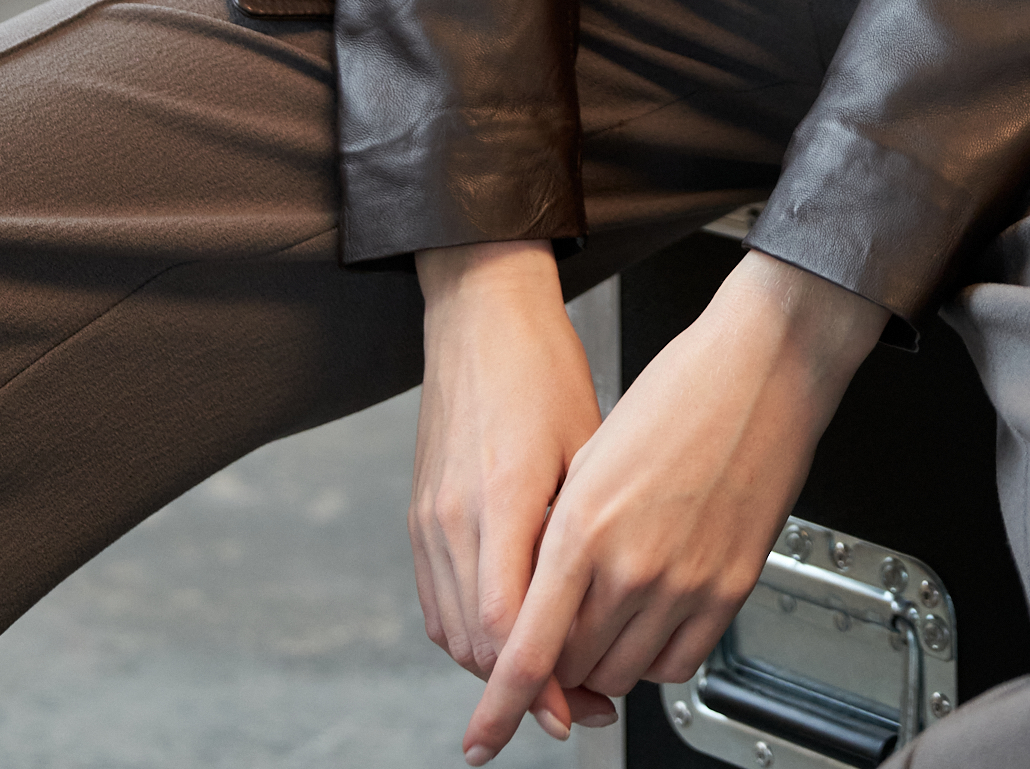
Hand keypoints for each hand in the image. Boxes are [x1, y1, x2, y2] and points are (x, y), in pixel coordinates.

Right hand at [410, 239, 612, 742]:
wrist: (483, 315)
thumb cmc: (544, 368)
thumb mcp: (590, 446)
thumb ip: (590, 533)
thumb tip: (610, 608)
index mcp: (504, 494)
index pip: (510, 625)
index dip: (542, 682)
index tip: (576, 714)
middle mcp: (456, 513)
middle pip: (478, 643)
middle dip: (527, 690)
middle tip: (581, 709)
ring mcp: (429, 516)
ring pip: (453, 632)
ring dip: (497, 668)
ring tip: (552, 682)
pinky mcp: (419, 514)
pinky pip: (436, 602)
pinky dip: (470, 635)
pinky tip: (509, 638)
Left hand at [459, 247, 886, 762]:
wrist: (763, 366)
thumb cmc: (677, 392)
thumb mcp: (592, 458)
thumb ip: (563, 537)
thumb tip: (546, 601)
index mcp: (583, 527)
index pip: (528, 651)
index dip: (499, 707)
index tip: (481, 737)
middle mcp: (631, 566)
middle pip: (572, 668)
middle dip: (558, 660)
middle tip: (564, 628)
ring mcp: (685, 583)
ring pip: (623, 673)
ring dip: (605, 658)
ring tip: (612, 607)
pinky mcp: (731, 588)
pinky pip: (678, 663)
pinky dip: (656, 655)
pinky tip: (654, 612)